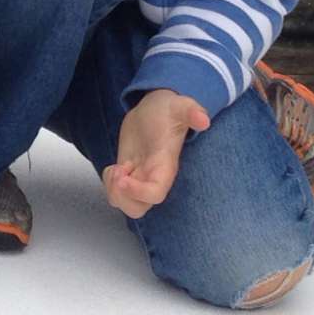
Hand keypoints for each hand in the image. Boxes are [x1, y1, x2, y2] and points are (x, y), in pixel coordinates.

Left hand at [103, 88, 209, 217]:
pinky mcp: (127, 173)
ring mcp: (139, 177)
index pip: (155, 194)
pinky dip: (109, 184)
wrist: (155, 110)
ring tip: (115, 170)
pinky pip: (116, 192)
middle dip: (122, 197)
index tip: (123, 175)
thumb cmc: (169, 110)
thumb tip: (204, 119)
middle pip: (138, 208)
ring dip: (113, 191)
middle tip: (118, 174)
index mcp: (164, 167)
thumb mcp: (181, 106)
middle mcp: (152, 178)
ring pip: (125, 204)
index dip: (138, 192)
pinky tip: (114, 167)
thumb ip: (192, 111)